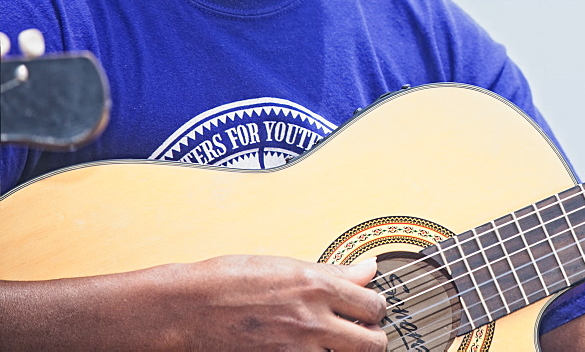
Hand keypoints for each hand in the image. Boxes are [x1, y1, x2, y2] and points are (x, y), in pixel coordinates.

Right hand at [159, 255, 386, 349]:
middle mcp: (312, 321)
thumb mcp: (285, 266)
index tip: (366, 311)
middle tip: (359, 335)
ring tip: (334, 346)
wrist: (185, 310)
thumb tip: (367, 270)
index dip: (373, 309)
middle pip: (372, 343)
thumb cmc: (227, 281)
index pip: (373, 305)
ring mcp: (296, 351)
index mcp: (317, 287)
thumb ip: (333, 272)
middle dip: (370, 339)